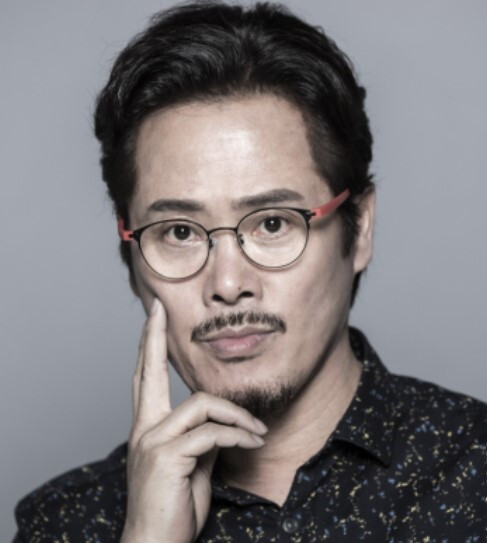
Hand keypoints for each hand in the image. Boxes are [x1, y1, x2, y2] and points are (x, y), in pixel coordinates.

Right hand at [120, 298, 267, 542]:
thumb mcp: (192, 466)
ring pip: (201, 405)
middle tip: (156, 309)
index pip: (145, 378)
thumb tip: (219, 424)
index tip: (152, 318)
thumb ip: (201, 439)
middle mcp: (144, 429)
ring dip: (237, 416)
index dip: (147, 347)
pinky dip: (238, 435)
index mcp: (148, 428)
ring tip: (258, 433)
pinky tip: (253, 444)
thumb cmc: (174, 508)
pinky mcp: (167, 457)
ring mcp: (152, 441)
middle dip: (152, 338)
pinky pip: (212, 432)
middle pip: (148, 372)